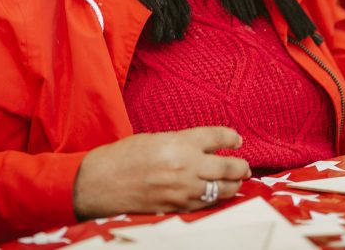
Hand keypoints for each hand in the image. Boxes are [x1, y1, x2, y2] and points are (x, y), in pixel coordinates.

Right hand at [72, 126, 250, 218]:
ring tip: (237, 182)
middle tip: (244, 166)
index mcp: (180, 142)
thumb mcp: (155, 138)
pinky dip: (217, 199)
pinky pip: (207, 204)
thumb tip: (203, 148)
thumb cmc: (123, 157)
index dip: (232, 138)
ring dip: (234, 185)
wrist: (100, 183)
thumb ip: (181, 142)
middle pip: (229, 166)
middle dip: (241, 166)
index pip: (218, 137)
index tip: (237, 140)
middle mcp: (187, 166)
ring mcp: (184, 190)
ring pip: (224, 189)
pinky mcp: (178, 208)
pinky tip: (218, 195)